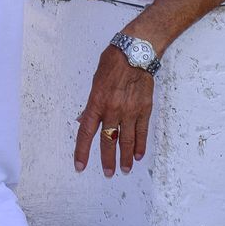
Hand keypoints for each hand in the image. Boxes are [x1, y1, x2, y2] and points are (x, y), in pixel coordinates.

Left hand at [73, 46, 154, 176]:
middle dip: (108, 160)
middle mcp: (113, 109)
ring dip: (126, 157)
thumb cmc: (113, 62)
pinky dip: (141, 145)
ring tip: (125, 170)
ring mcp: (130, 111)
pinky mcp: (145, 109)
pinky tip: (139, 156)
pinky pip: (142, 132)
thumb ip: (91, 104)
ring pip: (127, 140)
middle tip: (108, 173)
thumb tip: (85, 120)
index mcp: (97, 102)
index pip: (86, 132)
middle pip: (109, 141)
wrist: (136, 52)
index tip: (79, 166)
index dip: (82, 151)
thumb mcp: (96, 81)